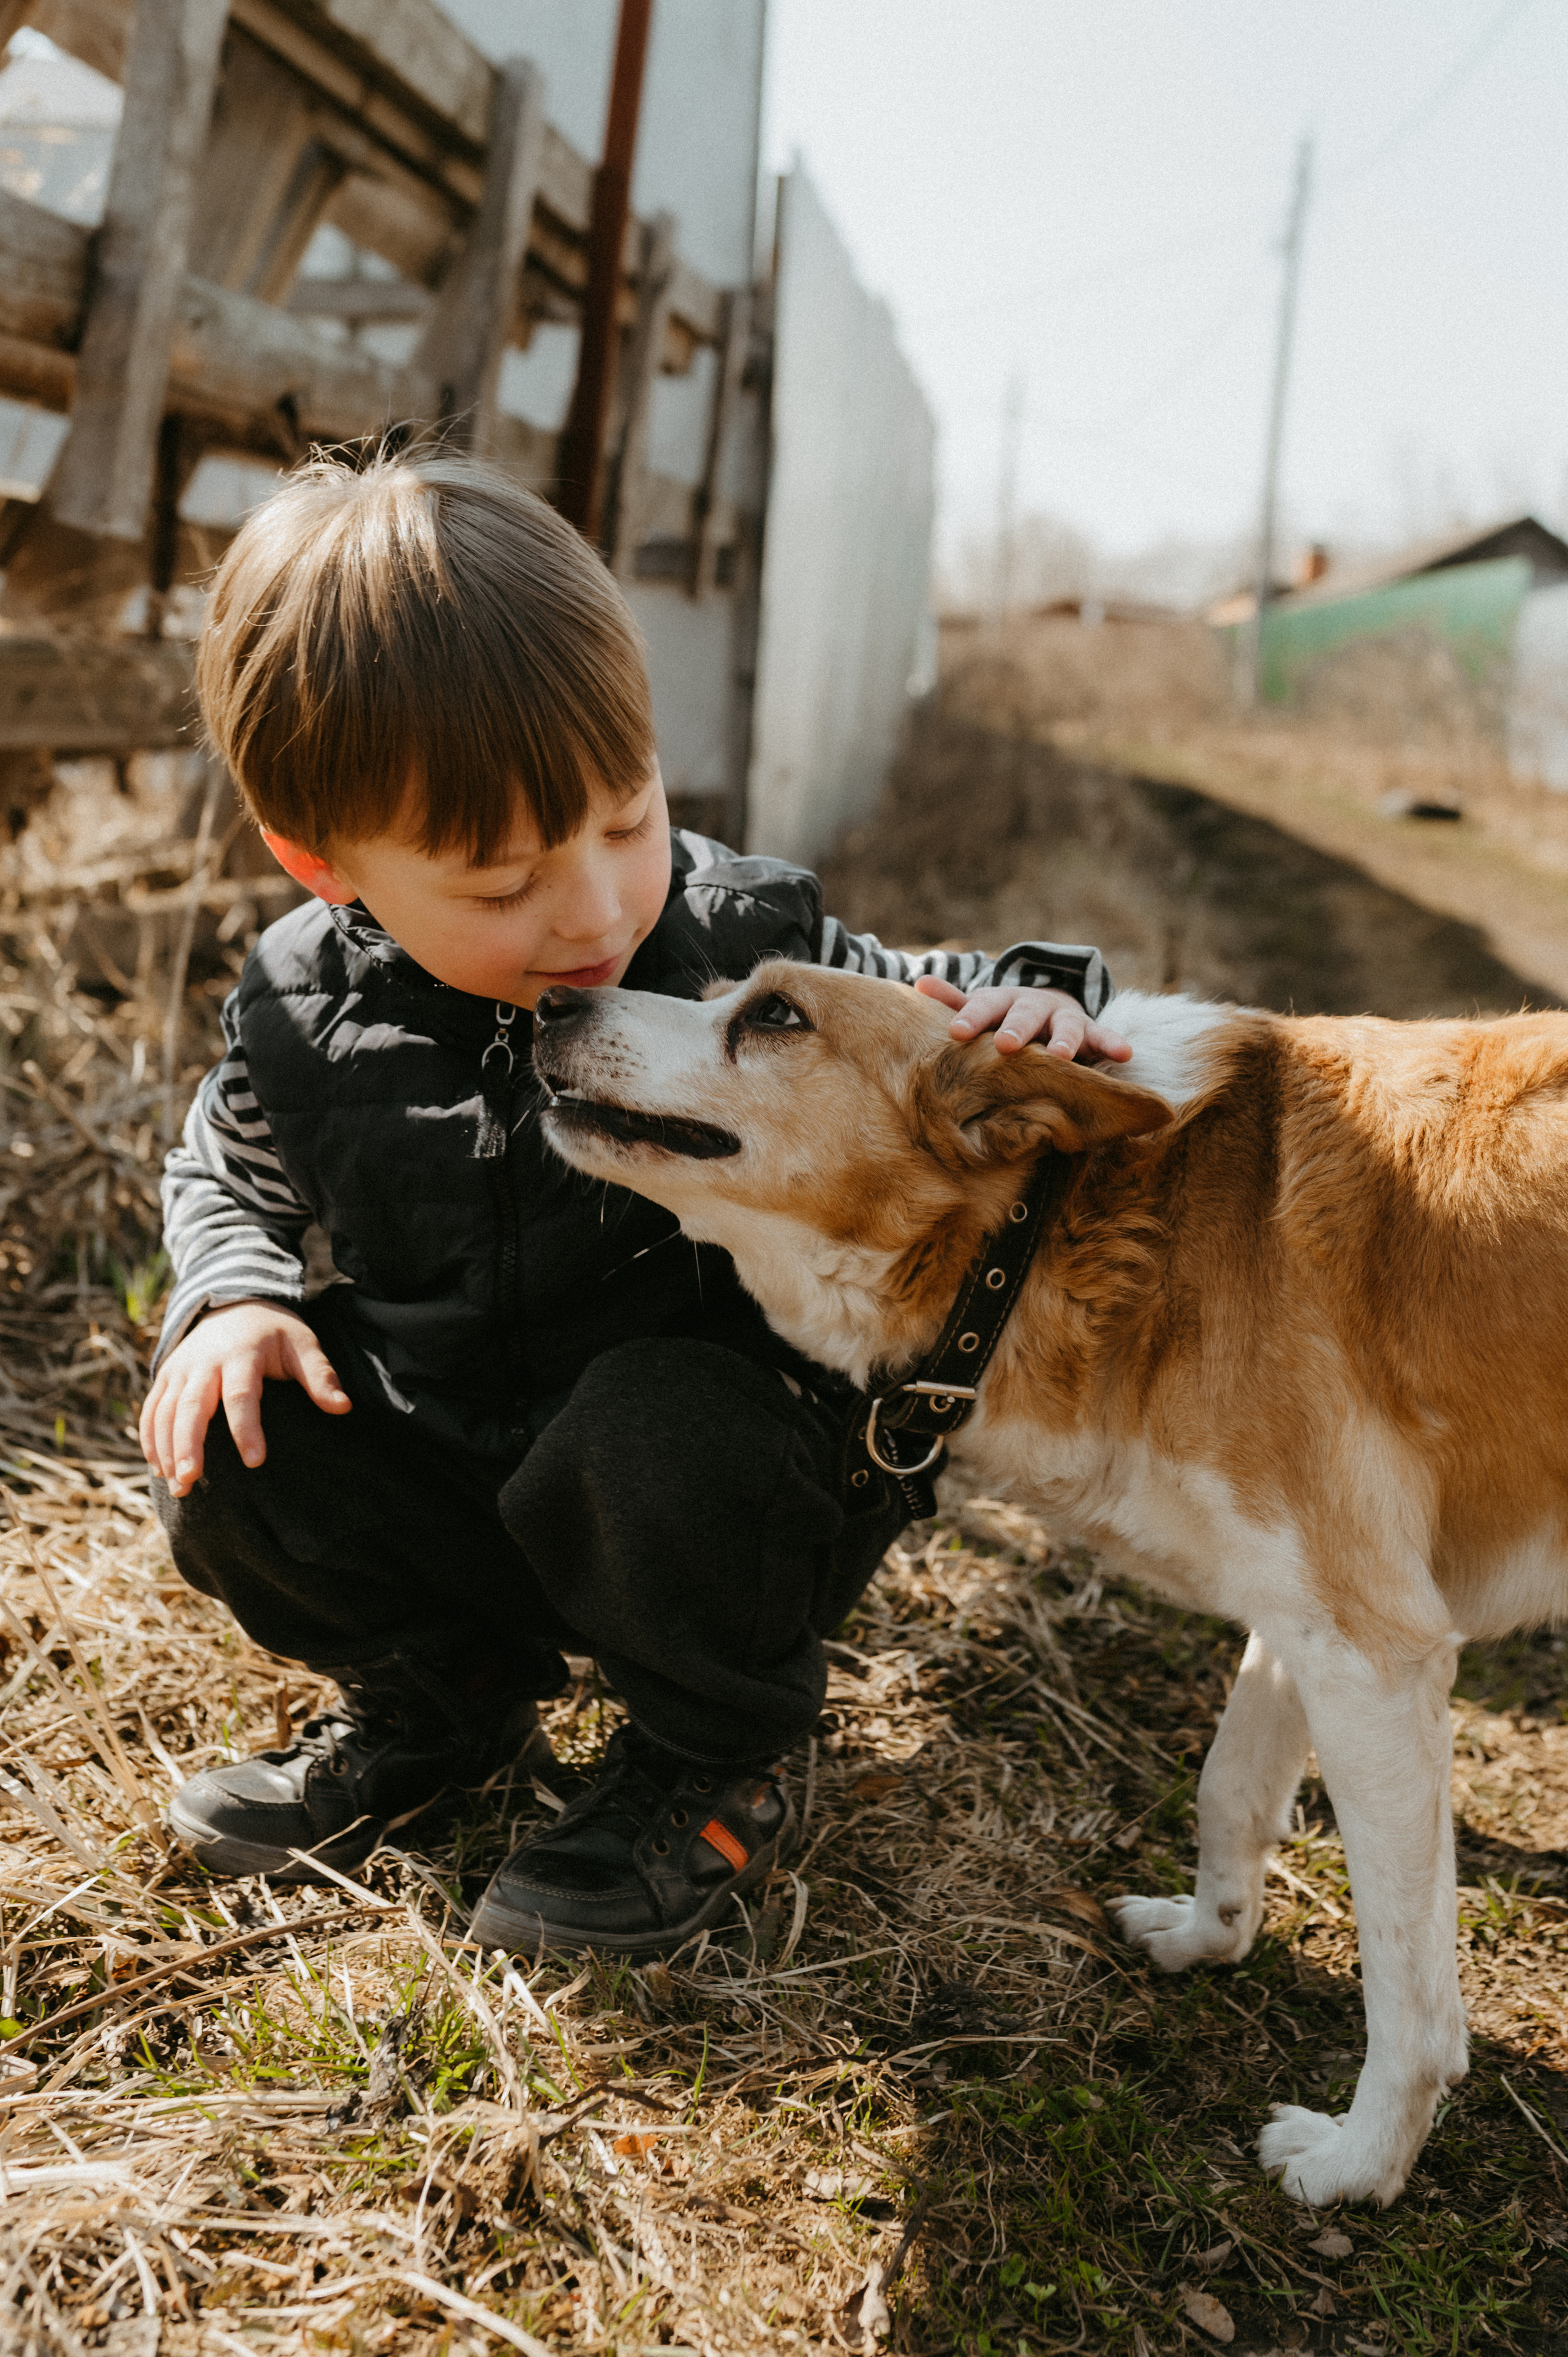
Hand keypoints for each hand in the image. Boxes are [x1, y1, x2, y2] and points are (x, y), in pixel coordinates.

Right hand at [139, 1301, 349, 1496]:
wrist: (234, 1302)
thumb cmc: (274, 1332)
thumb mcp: (302, 1343)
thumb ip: (320, 1375)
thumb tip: (343, 1407)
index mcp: (242, 1353)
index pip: (240, 1394)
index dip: (246, 1428)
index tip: (256, 1460)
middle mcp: (204, 1361)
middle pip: (191, 1406)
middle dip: (188, 1444)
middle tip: (191, 1480)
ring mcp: (180, 1369)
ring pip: (164, 1411)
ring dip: (166, 1449)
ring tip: (177, 1486)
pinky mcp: (165, 1376)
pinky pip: (151, 1410)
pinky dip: (150, 1439)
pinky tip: (159, 1469)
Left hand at [915, 975, 1132, 1061]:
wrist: (1045, 1005)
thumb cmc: (1003, 1016)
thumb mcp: (981, 1007)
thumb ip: (954, 1002)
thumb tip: (918, 983)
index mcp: (1002, 1001)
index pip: (982, 1007)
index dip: (970, 1019)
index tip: (955, 1033)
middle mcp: (1032, 1006)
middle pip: (1024, 1015)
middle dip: (1017, 1029)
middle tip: (1006, 1045)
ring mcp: (1062, 1018)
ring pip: (1065, 1027)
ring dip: (1064, 1040)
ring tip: (1062, 1056)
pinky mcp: (1088, 1031)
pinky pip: (1102, 1037)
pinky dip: (1113, 1043)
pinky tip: (1125, 1054)